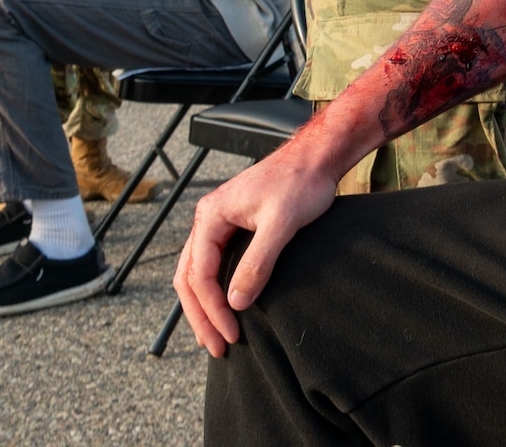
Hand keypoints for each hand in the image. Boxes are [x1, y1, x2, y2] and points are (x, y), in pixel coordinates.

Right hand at [176, 131, 339, 356]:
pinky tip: (224, 306)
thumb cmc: (300, 183)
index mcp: (211, 216)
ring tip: (215, 335)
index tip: (232, 333)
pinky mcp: (233, 227)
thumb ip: (257, 262)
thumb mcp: (280, 224)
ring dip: (204, 306)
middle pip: (189, 277)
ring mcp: (218, 222)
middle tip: (217, 347)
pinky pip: (212, 263)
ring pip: (197, 272)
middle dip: (201, 316)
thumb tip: (236, 302)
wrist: (315, 159)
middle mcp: (208, 219)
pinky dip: (213, 290)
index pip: (200, 274)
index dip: (213, 309)